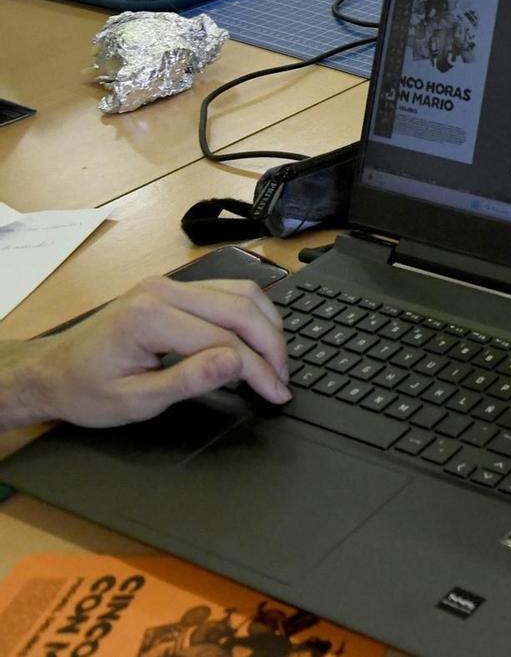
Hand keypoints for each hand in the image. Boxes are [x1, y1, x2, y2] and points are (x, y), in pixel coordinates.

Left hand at [0, 277, 288, 430]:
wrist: (51, 371)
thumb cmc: (85, 391)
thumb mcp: (134, 401)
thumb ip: (188, 381)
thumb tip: (237, 363)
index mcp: (150, 317)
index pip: (225, 339)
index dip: (260, 369)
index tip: (278, 394)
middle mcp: (163, 290)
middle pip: (242, 308)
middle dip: (272, 345)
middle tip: (284, 379)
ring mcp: (170, 284)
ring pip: (242, 292)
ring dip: (267, 325)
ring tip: (275, 362)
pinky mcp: (175, 288)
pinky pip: (228, 291)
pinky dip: (252, 315)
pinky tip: (257, 339)